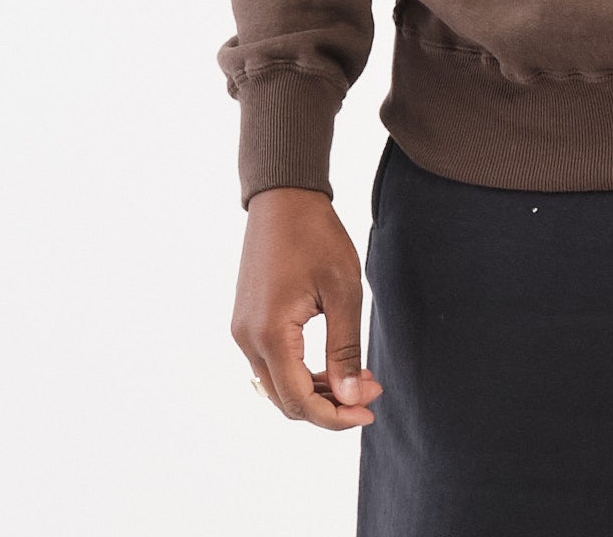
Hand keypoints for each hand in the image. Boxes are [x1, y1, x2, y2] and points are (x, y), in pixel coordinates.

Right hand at [231, 187, 384, 429]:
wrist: (283, 197)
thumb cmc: (317, 236)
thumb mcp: (343, 291)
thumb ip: (345, 348)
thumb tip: (350, 399)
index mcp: (270, 334)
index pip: (299, 401)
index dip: (335, 416)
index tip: (370, 409)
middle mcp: (247, 339)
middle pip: (286, 400)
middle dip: (330, 405)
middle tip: (370, 390)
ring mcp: (242, 331)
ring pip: (277, 386)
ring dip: (316, 390)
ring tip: (357, 378)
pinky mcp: (246, 321)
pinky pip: (271, 364)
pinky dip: (300, 372)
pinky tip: (332, 364)